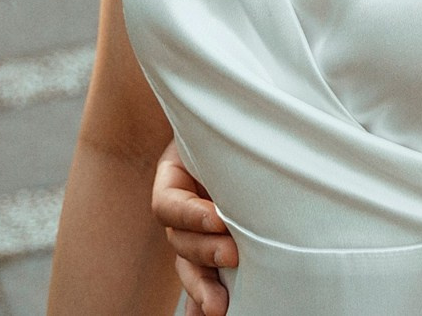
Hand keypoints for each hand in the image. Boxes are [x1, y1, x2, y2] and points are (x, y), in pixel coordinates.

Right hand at [154, 139, 234, 315]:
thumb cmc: (241, 124)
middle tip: (233, 256)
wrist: (252, 129)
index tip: (219, 218)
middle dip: (205, 253)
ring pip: (189, 266)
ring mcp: (197, 233)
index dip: (191, 215)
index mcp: (175, 178)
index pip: (169, 204)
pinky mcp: (215, 252)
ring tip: (219, 306)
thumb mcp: (225, 129)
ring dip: (203, 287)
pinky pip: (202, 282)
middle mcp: (183, 209)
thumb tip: (250, 141)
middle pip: (179, 241)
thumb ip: (227, 141)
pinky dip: (202, 302)